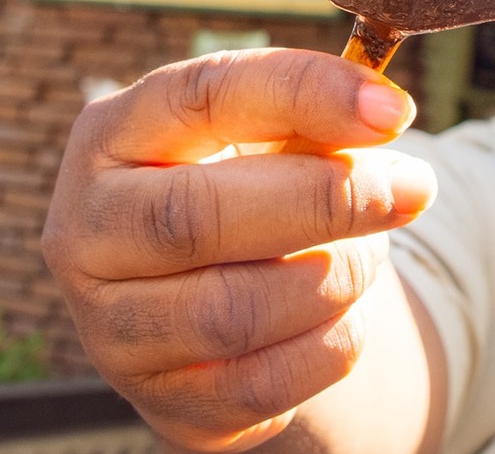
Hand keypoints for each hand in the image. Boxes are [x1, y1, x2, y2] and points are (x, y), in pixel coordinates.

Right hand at [43, 48, 435, 451]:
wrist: (216, 298)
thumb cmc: (243, 190)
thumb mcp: (263, 137)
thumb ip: (311, 119)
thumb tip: (385, 117)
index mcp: (110, 136)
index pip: (200, 97)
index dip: (302, 95)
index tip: (393, 111)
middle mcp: (86, 230)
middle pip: (196, 217)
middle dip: (324, 201)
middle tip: (409, 188)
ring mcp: (110, 326)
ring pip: (232, 311)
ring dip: (334, 277)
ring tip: (369, 255)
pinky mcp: (162, 400)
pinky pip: (262, 385)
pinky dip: (330, 345)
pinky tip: (347, 315)